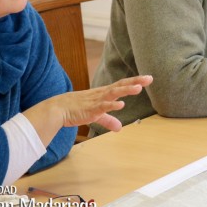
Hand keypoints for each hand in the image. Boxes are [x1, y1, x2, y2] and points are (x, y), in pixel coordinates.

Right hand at [24, 75, 152, 144]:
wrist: (57, 109)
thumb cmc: (76, 109)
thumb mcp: (96, 115)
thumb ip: (108, 120)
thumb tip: (119, 129)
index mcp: (104, 93)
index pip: (122, 85)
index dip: (135, 81)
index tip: (148, 78)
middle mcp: (102, 94)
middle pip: (121, 85)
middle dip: (135, 82)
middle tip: (149, 78)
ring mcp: (96, 100)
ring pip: (113, 93)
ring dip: (125, 91)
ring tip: (138, 88)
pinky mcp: (90, 109)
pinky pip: (102, 106)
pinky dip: (111, 105)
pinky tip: (120, 105)